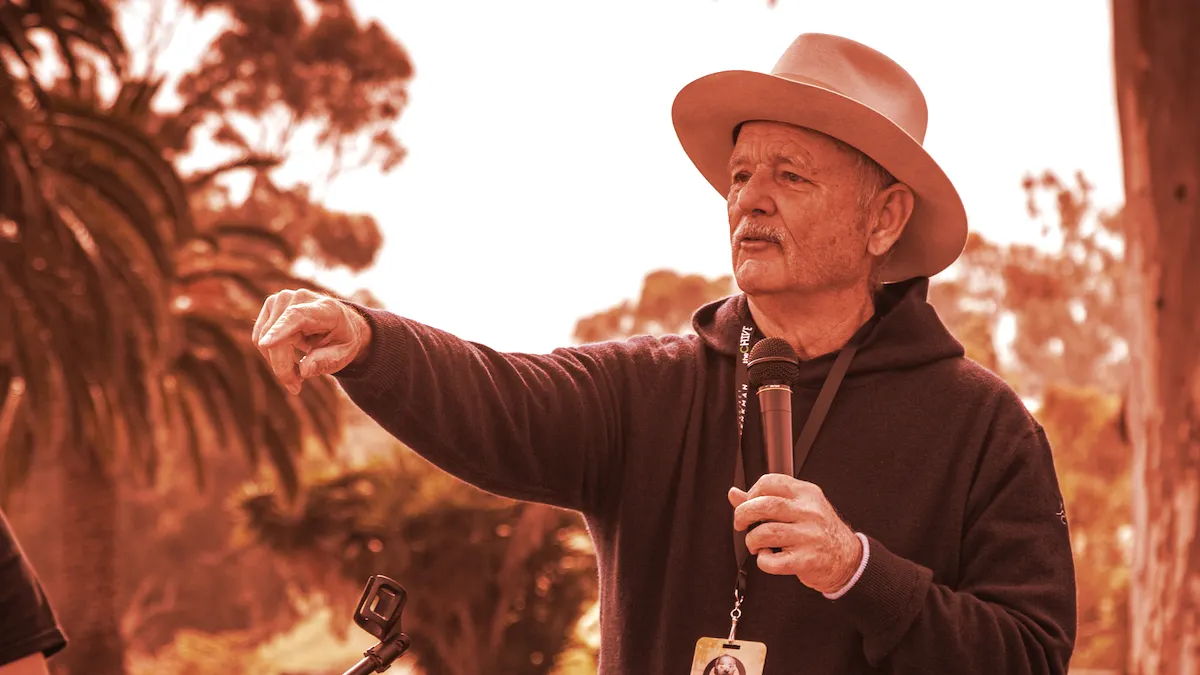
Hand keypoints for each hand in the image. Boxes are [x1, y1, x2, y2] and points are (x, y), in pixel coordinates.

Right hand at [253, 289, 371, 394]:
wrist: (341, 322)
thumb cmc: (342, 340)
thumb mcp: (344, 354)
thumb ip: (326, 361)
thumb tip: (304, 371)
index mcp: (326, 309)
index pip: (297, 317)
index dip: (280, 330)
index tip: (266, 344)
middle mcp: (301, 298)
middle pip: (278, 338)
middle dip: (283, 367)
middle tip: (295, 387)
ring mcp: (282, 299)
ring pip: (264, 340)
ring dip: (277, 362)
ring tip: (299, 370)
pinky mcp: (271, 305)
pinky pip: (260, 337)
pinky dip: (271, 353)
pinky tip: (290, 357)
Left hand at [728, 473, 862, 593]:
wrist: (848, 559)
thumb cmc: (819, 531)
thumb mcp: (799, 507)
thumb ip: (766, 499)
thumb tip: (734, 494)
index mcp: (807, 493)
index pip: (769, 482)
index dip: (751, 493)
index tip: (748, 504)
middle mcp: (809, 512)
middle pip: (764, 505)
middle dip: (743, 514)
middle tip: (741, 524)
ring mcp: (809, 536)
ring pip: (765, 532)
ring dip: (752, 540)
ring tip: (756, 544)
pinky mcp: (807, 560)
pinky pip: (772, 561)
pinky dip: (762, 560)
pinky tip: (768, 557)